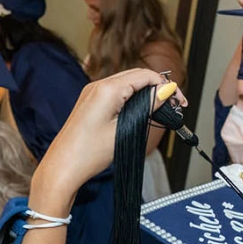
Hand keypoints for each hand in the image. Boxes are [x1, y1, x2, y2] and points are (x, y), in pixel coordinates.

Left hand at [32, 69, 182, 212]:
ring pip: (126, 83)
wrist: (62, 168)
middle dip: (158, 88)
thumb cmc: (88, 153)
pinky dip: (131, 98)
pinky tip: (141, 112)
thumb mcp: (125, 129)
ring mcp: (91, 94)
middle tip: (174, 106)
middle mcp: (97, 86)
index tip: (180, 102)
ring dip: (145, 93)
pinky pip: (115, 93)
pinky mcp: (89, 104)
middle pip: (136, 76)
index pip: (145, 76)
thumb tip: (166, 92)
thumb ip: (147, 107)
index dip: (166, 86)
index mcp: (106, 89)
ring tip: (161, 110)